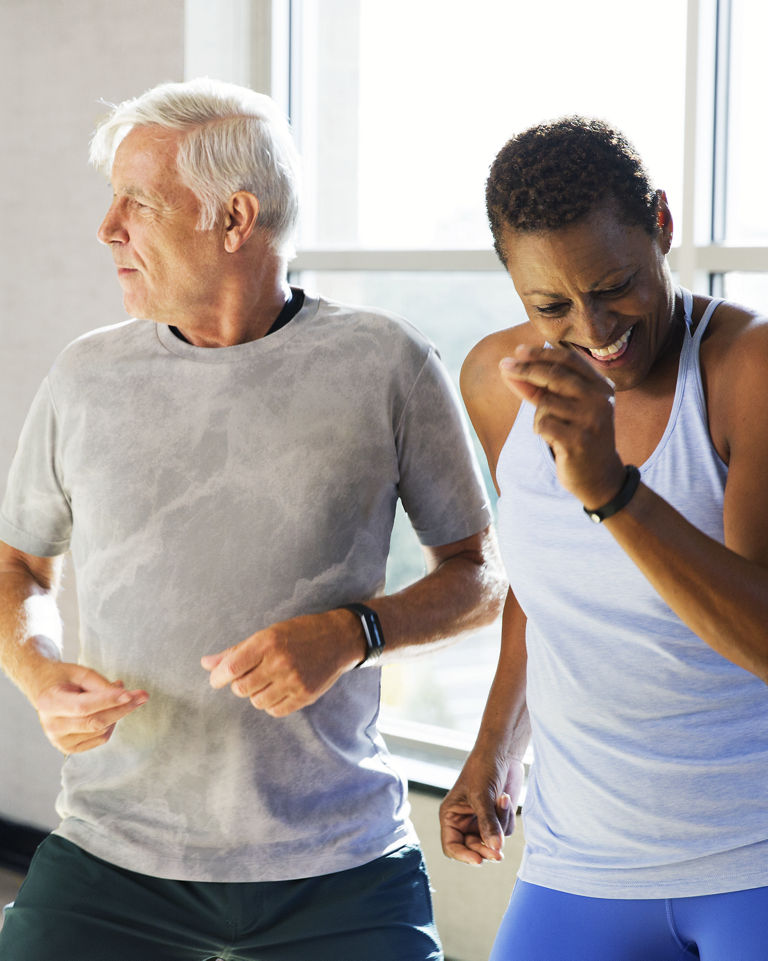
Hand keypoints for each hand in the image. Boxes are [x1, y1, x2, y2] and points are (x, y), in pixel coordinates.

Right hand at [34, 662, 147, 754]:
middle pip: (95, 722)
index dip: (108, 701)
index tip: (130, 694)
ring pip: (101, 731)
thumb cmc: (63, 678)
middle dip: (123, 708)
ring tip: (117, 695)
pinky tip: (108, 711)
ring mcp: (59, 740)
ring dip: (117, 713)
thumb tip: (123, 695)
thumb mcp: (79, 672)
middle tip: (143, 696)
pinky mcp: (69, 749)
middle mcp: (52, 726)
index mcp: (50, 703)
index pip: (83, 706)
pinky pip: (100, 739)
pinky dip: (110, 724)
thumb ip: (100, 683)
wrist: (44, 691)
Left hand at [202, 609, 362, 716]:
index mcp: (267, 642)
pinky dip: (271, 703)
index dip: (218, 678)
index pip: (231, 669)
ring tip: (268, 680)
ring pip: (256, 702)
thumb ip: (235, 651)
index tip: (217, 679)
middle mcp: (280, 662)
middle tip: (250, 674)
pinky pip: (274, 711)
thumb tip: (206, 664)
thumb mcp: (267, 634)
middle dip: (239, 684)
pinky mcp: (305, 696)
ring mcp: (294, 681)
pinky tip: (279, 689)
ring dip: (256, 694)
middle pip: (241, 689)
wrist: (338, 639)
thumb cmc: (298, 633)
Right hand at [439, 751, 523, 865]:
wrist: (502, 752)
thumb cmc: (483, 768)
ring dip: (501, 824)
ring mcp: (482, 821)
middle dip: (487, 849)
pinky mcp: (497, 818)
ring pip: (493, 841)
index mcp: (450, 816)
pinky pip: (504, 831)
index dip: (463, 856)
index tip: (479, 860)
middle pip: (474, 849)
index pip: (452, 846)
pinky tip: (505, 798)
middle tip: (498, 854)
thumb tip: (496, 849)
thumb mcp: (482, 796)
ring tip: (503, 800)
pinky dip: (507, 817)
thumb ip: (488, 824)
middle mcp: (464, 821)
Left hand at [499, 345, 624, 507]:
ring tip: (551, 429)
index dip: (541, 353)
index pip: (569, 360)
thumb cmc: (576, 436)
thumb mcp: (563, 408)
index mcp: (601, 387)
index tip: (518, 351)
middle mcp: (600, 400)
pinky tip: (552, 440)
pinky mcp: (579, 441)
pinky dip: (540, 430)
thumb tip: (509, 368)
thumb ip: (540, 389)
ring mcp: (591, 420)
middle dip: (525, 369)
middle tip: (503, 366)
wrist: (599, 477)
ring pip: (546, 403)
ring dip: (538, 414)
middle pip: (555, 376)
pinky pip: (543, 424)